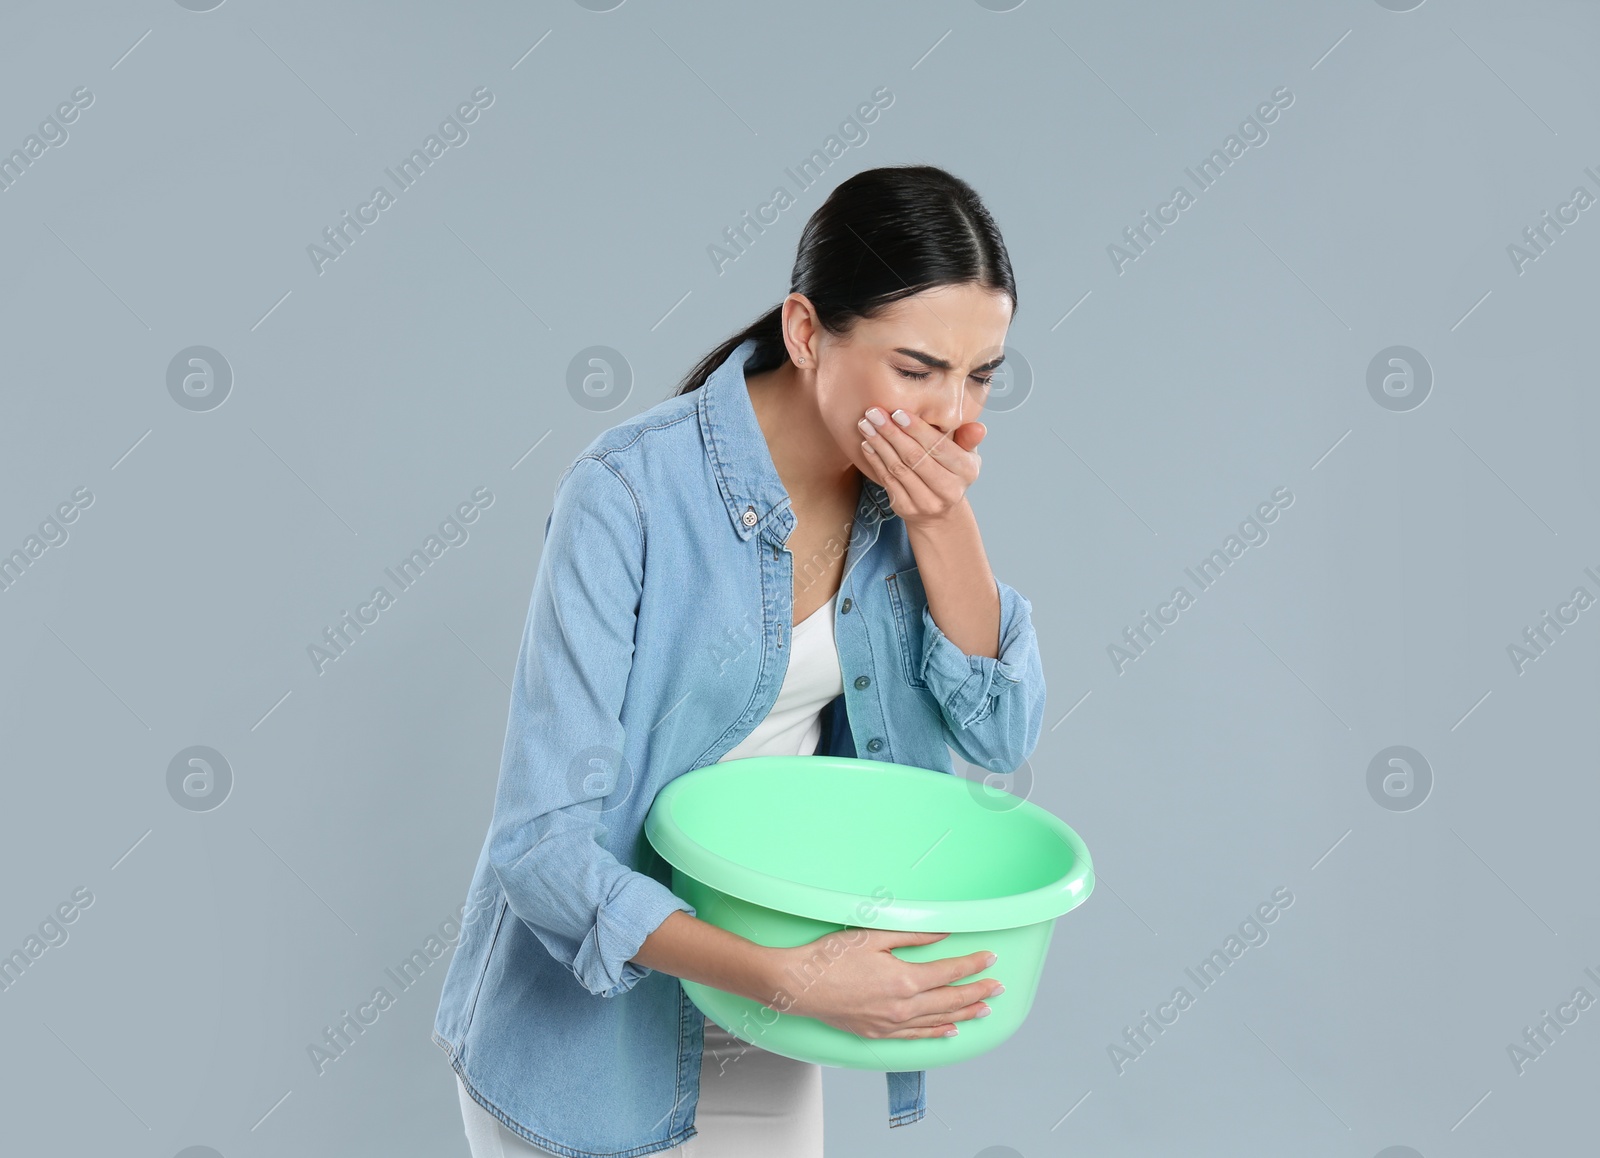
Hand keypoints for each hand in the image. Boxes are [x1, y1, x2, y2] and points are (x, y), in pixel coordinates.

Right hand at [762, 928, 1001, 1039]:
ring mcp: (891, 1023)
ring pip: (938, 1020)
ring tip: (985, 1008)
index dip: (973, 965)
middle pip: (951, 999)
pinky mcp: (878, 1033)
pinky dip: (937, 1033)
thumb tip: (942, 932)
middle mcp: (902, 1007)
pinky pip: (917, 1036)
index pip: (949, 973)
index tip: (990, 959)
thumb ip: (912, 936)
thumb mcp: (873, 937)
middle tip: (998, 986)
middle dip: (978, 991)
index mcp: (904, 980)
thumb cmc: (830, 958)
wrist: (798, 986)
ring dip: (965, 1013)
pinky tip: (951, 1030)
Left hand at [858, 405, 984, 528]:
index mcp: (966, 471)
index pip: (938, 447)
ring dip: (879, 444)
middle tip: (874, 413)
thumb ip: (968, 439)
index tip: (897, 412)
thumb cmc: (951, 471)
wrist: (939, 512)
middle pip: (915, 457)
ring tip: (865, 424)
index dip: (917, 430)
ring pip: (898, 468)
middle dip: (892, 433)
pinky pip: (887, 480)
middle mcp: (949, 490)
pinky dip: (875, 460)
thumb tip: (978, 427)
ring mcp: (926, 502)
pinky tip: (867, 443)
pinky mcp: (906, 508)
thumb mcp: (965, 454)